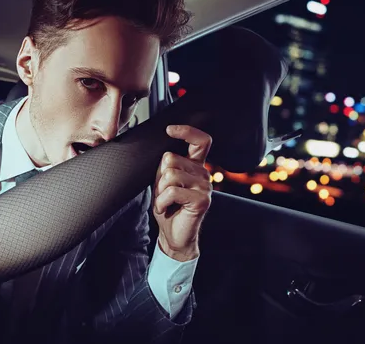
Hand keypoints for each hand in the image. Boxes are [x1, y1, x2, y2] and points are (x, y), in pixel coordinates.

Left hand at [153, 125, 212, 261]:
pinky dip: (162, 202)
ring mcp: (205, 187)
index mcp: (195, 166)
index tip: (170, 129)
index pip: (200, 141)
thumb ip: (165, 167)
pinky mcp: (201, 200)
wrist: (173, 235)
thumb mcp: (162, 183)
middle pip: (171, 159)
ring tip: (166, 201)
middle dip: (159, 177)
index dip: (186, 131)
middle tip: (164, 193)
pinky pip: (172, 191)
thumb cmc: (168, 208)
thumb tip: (163, 152)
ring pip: (170, 175)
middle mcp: (203, 174)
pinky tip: (166, 208)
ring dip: (160, 191)